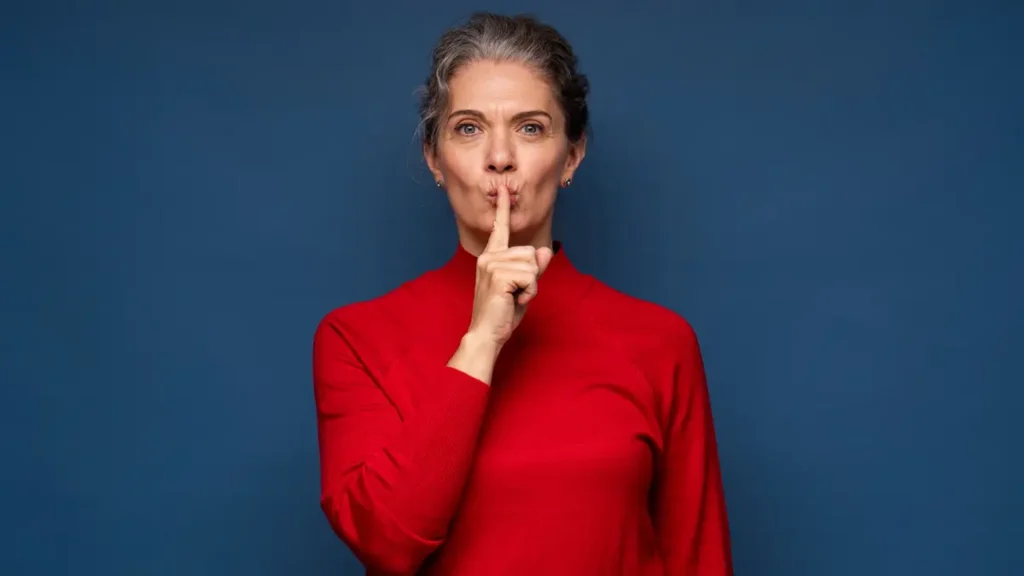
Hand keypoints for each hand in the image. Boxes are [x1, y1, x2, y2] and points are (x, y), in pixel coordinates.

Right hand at [467, 185, 552, 346]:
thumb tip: (546, 251)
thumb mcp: (523, 287)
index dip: (503, 209)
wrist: (487, 333)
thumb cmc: (503, 312)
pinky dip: (529, 292)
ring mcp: (491, 264)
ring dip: (531, 285)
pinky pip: (531, 276)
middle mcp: (489, 257)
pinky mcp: (498, 275)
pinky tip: (514, 300)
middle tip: (515, 293)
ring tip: (514, 297)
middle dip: (532, 276)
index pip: (499, 229)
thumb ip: (534, 269)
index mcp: (491, 257)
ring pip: (532, 264)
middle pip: (530, 253)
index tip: (503, 190)